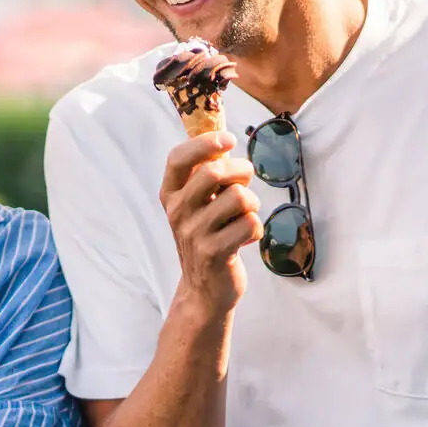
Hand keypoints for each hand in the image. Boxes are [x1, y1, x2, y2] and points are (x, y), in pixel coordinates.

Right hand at [160, 133, 263, 316]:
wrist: (204, 290)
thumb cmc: (207, 236)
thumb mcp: (197, 205)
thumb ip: (205, 174)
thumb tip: (222, 135)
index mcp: (170, 195)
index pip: (178, 158)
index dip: (205, 143)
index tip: (229, 139)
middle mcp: (178, 213)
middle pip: (214, 172)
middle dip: (241, 171)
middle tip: (246, 179)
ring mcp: (194, 234)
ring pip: (239, 198)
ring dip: (252, 203)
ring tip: (245, 216)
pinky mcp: (215, 254)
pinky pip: (250, 224)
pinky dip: (256, 229)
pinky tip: (246, 239)